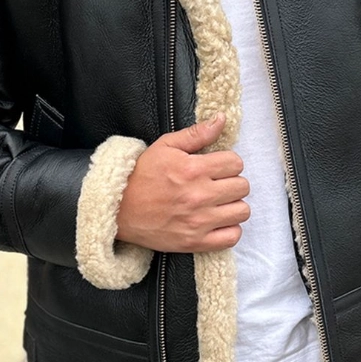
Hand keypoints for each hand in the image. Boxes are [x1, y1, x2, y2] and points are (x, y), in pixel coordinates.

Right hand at [115, 112, 250, 251]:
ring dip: (233, 205)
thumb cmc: (141, 175)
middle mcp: (199, 195)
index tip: (218, 167)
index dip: (229, 162)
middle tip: (218, 184)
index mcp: (193, 169)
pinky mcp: (195, 242)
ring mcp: (199, 221)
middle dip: (232, 182)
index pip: (236, 163)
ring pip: (242, 211)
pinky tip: (218, 221)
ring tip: (219, 202)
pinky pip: (232, 237)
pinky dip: (229, 229)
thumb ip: (196, 133)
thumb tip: (221, 119)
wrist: (118, 209)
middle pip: (242, 186)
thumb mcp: (165, 146)